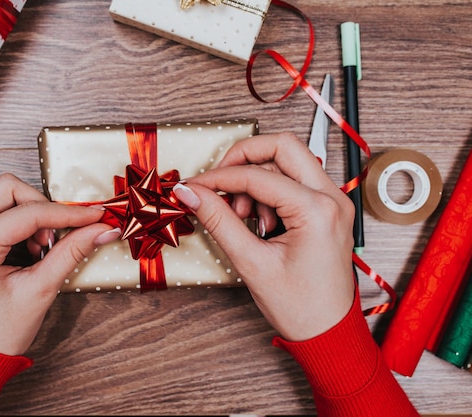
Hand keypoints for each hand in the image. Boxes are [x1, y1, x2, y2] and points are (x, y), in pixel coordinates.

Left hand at [0, 174, 118, 355]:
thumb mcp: (40, 290)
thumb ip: (71, 253)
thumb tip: (100, 229)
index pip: (26, 213)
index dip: (66, 213)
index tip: (94, 216)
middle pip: (7, 188)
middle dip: (42, 205)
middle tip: (58, 234)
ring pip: (4, 196)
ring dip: (33, 215)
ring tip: (42, 249)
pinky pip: (0, 211)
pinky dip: (24, 223)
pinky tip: (32, 250)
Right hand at [173, 133, 355, 340]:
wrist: (327, 332)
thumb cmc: (300, 307)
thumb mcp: (252, 263)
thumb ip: (218, 221)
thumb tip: (191, 193)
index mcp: (318, 211)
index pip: (257, 175)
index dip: (218, 177)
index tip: (193, 187)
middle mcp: (332, 198)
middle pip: (282, 146)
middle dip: (242, 158)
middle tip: (217, 183)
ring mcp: (333, 201)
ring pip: (287, 161)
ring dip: (256, 178)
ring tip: (242, 216)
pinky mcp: (326, 208)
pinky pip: (293, 181)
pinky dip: (268, 191)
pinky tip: (258, 221)